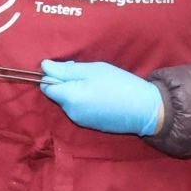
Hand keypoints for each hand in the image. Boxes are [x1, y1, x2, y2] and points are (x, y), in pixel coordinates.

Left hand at [39, 60, 163, 136]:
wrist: (146, 110)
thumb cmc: (120, 85)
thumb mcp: (94, 70)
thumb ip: (67, 69)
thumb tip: (44, 66)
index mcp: (69, 97)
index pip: (46, 86)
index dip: (53, 75)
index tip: (70, 68)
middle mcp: (71, 112)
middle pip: (58, 94)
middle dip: (67, 82)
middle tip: (89, 73)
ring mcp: (80, 120)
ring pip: (69, 101)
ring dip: (77, 91)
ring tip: (99, 84)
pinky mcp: (90, 125)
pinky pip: (80, 109)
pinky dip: (86, 100)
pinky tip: (102, 95)